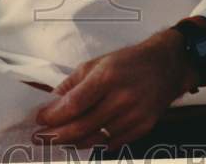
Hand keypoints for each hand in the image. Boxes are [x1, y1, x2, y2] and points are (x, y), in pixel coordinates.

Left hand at [34, 29, 196, 151]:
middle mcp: (121, 98)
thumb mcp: (97, 63)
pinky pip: (111, 143)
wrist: (166, 67)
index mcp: (107, 77)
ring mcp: (134, 116)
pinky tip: (81, 140)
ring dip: (72, 142)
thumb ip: (73, 84)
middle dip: (56, 135)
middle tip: (41, 138)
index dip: (53, 116)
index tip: (39, 120)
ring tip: (57, 141)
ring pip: (95, 139)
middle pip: (82, 126)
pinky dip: (94, 143)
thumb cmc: (129, 61)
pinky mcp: (142, 128)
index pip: (74, 104)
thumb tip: (51, 103)